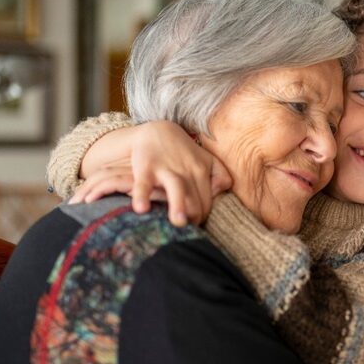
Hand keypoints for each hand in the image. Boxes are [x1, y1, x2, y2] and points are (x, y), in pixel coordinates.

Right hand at [70, 121, 230, 225]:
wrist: (156, 130)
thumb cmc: (184, 152)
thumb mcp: (207, 160)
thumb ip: (220, 175)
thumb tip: (222, 192)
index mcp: (203, 171)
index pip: (207, 202)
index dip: (202, 217)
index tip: (194, 226)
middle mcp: (187, 170)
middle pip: (196, 199)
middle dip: (194, 217)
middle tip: (188, 233)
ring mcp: (166, 169)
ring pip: (177, 188)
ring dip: (178, 205)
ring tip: (178, 223)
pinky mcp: (145, 167)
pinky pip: (143, 184)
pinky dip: (141, 196)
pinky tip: (141, 210)